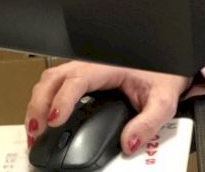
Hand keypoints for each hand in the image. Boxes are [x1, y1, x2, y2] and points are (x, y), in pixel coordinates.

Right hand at [25, 60, 192, 156]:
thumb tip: (129, 143)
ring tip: (35, 131)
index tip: (56, 121)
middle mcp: (93, 65)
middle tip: (37, 132)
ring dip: (37, 103)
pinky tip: (44, 121)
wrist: (170, 60)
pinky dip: (43, 101)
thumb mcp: (163, 99)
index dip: (63, 99)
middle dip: (39, 104)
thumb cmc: (164, 74)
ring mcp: (85, 70)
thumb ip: (149, 122)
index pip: (77, 79)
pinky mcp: (83, 78)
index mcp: (109, 66)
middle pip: (54, 78)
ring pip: (50, 79)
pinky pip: (56, 84)